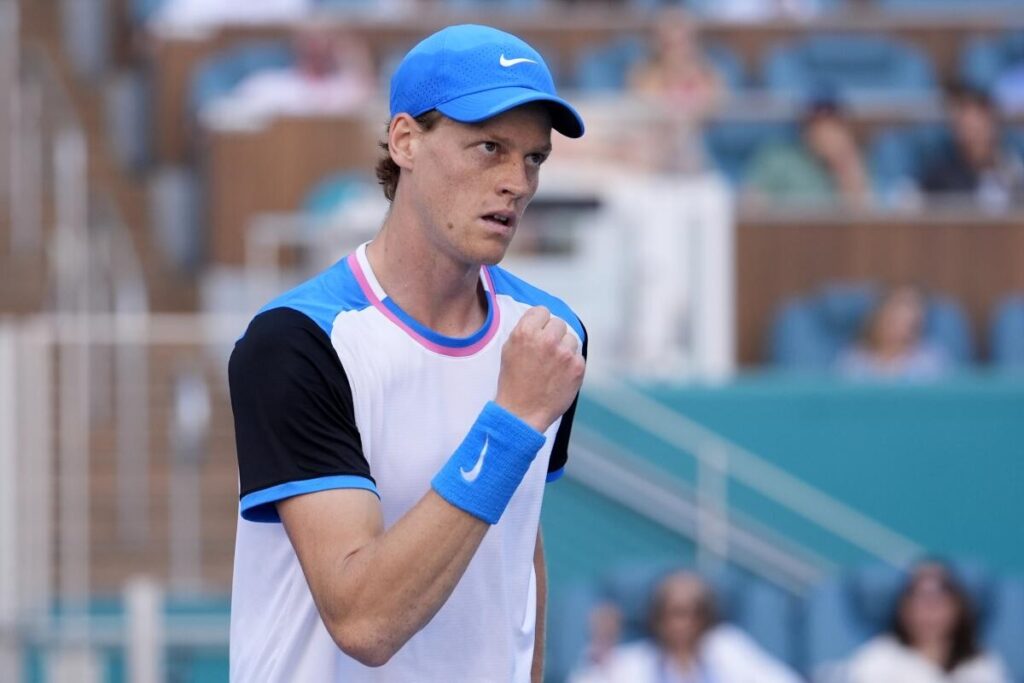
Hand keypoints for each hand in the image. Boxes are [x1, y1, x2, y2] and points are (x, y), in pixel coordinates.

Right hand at [495, 307, 584, 432]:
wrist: (522, 412)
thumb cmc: (514, 383)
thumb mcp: (509, 350)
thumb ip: (525, 331)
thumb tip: (542, 322)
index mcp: (526, 332)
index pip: (542, 311)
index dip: (540, 323)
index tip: (539, 333)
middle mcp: (547, 339)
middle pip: (559, 323)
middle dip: (553, 335)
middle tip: (546, 352)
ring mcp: (564, 353)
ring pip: (571, 339)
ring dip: (564, 349)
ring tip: (552, 366)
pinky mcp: (577, 367)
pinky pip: (578, 356)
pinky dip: (571, 365)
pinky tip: (560, 375)